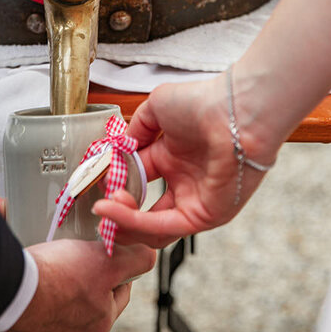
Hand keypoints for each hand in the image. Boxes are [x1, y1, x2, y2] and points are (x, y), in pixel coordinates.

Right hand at [0, 237, 155, 331]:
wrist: (6, 295)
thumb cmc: (57, 281)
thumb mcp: (109, 263)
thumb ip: (136, 260)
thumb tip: (149, 256)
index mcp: (99, 324)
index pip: (120, 292)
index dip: (118, 268)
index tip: (110, 252)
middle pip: (89, 295)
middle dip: (84, 272)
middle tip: (76, 250)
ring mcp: (43, 330)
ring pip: (59, 297)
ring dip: (56, 276)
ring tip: (49, 255)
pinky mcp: (19, 323)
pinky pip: (31, 298)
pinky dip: (30, 283)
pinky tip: (26, 267)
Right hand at [92, 77, 276, 248]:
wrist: (235, 110)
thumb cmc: (205, 103)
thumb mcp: (156, 109)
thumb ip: (134, 130)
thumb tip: (118, 148)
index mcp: (173, 160)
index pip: (136, 182)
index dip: (114, 185)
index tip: (94, 182)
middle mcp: (184, 184)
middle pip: (142, 213)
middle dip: (116, 212)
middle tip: (99, 203)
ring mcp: (194, 202)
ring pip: (150, 228)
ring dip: (122, 222)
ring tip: (103, 209)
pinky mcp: (203, 216)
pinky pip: (162, 226)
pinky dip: (134, 223)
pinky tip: (113, 211)